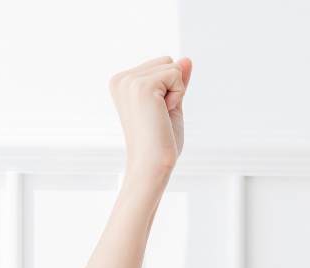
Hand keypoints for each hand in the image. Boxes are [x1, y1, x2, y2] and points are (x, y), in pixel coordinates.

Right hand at [110, 56, 192, 180]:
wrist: (153, 166)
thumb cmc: (161, 144)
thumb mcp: (171, 105)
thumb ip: (176, 82)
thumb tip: (187, 59)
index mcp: (122, 83)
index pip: (160, 66)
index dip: (169, 91)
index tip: (157, 116)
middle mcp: (122, 78)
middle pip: (166, 62)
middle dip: (173, 89)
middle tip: (160, 117)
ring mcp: (129, 81)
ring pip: (172, 67)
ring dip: (175, 94)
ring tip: (160, 117)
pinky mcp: (142, 86)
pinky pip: (176, 75)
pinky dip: (177, 96)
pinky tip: (163, 114)